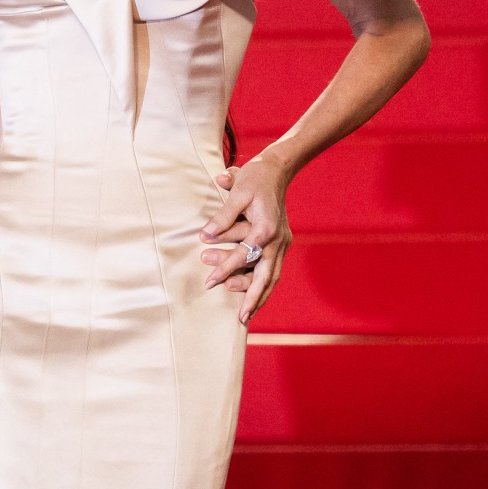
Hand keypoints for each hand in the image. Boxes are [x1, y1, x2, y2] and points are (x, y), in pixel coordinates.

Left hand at [200, 152, 292, 324]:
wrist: (277, 169)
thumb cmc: (254, 178)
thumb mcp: (237, 191)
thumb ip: (223, 216)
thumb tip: (205, 235)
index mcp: (266, 228)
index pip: (244, 255)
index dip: (226, 268)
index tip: (209, 282)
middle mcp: (278, 240)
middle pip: (267, 276)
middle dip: (253, 298)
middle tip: (241, 319)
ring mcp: (282, 243)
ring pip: (273, 277)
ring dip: (260, 296)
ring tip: (246, 315)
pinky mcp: (281, 244)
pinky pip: (273, 270)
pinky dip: (265, 286)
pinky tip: (255, 299)